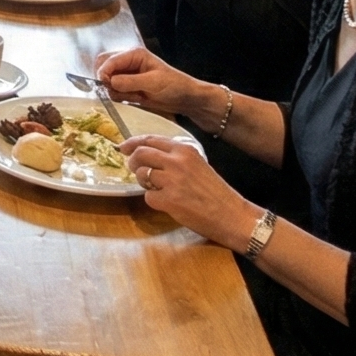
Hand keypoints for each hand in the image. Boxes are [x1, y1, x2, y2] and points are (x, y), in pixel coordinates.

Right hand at [95, 44, 201, 117]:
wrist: (185, 99)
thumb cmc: (174, 86)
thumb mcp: (153, 82)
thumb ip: (130, 82)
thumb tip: (110, 82)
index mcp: (134, 54)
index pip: (109, 60)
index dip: (104, 72)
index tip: (105, 84)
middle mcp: (128, 62)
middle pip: (103, 67)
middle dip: (107, 81)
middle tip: (117, 91)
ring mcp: (127, 75)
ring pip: (107, 81)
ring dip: (115, 91)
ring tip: (134, 96)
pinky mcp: (127, 87)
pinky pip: (113, 91)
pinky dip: (120, 97)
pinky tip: (136, 98)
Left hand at [118, 134, 259, 249]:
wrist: (232, 215)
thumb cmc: (216, 192)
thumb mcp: (198, 165)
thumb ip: (175, 158)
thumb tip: (148, 155)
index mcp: (185, 150)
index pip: (151, 139)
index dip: (133, 143)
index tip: (123, 147)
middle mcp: (177, 162)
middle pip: (140, 154)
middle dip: (133, 162)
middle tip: (136, 170)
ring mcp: (172, 181)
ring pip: (142, 174)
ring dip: (144, 183)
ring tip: (159, 189)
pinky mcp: (169, 200)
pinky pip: (148, 197)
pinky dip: (154, 201)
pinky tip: (168, 203)